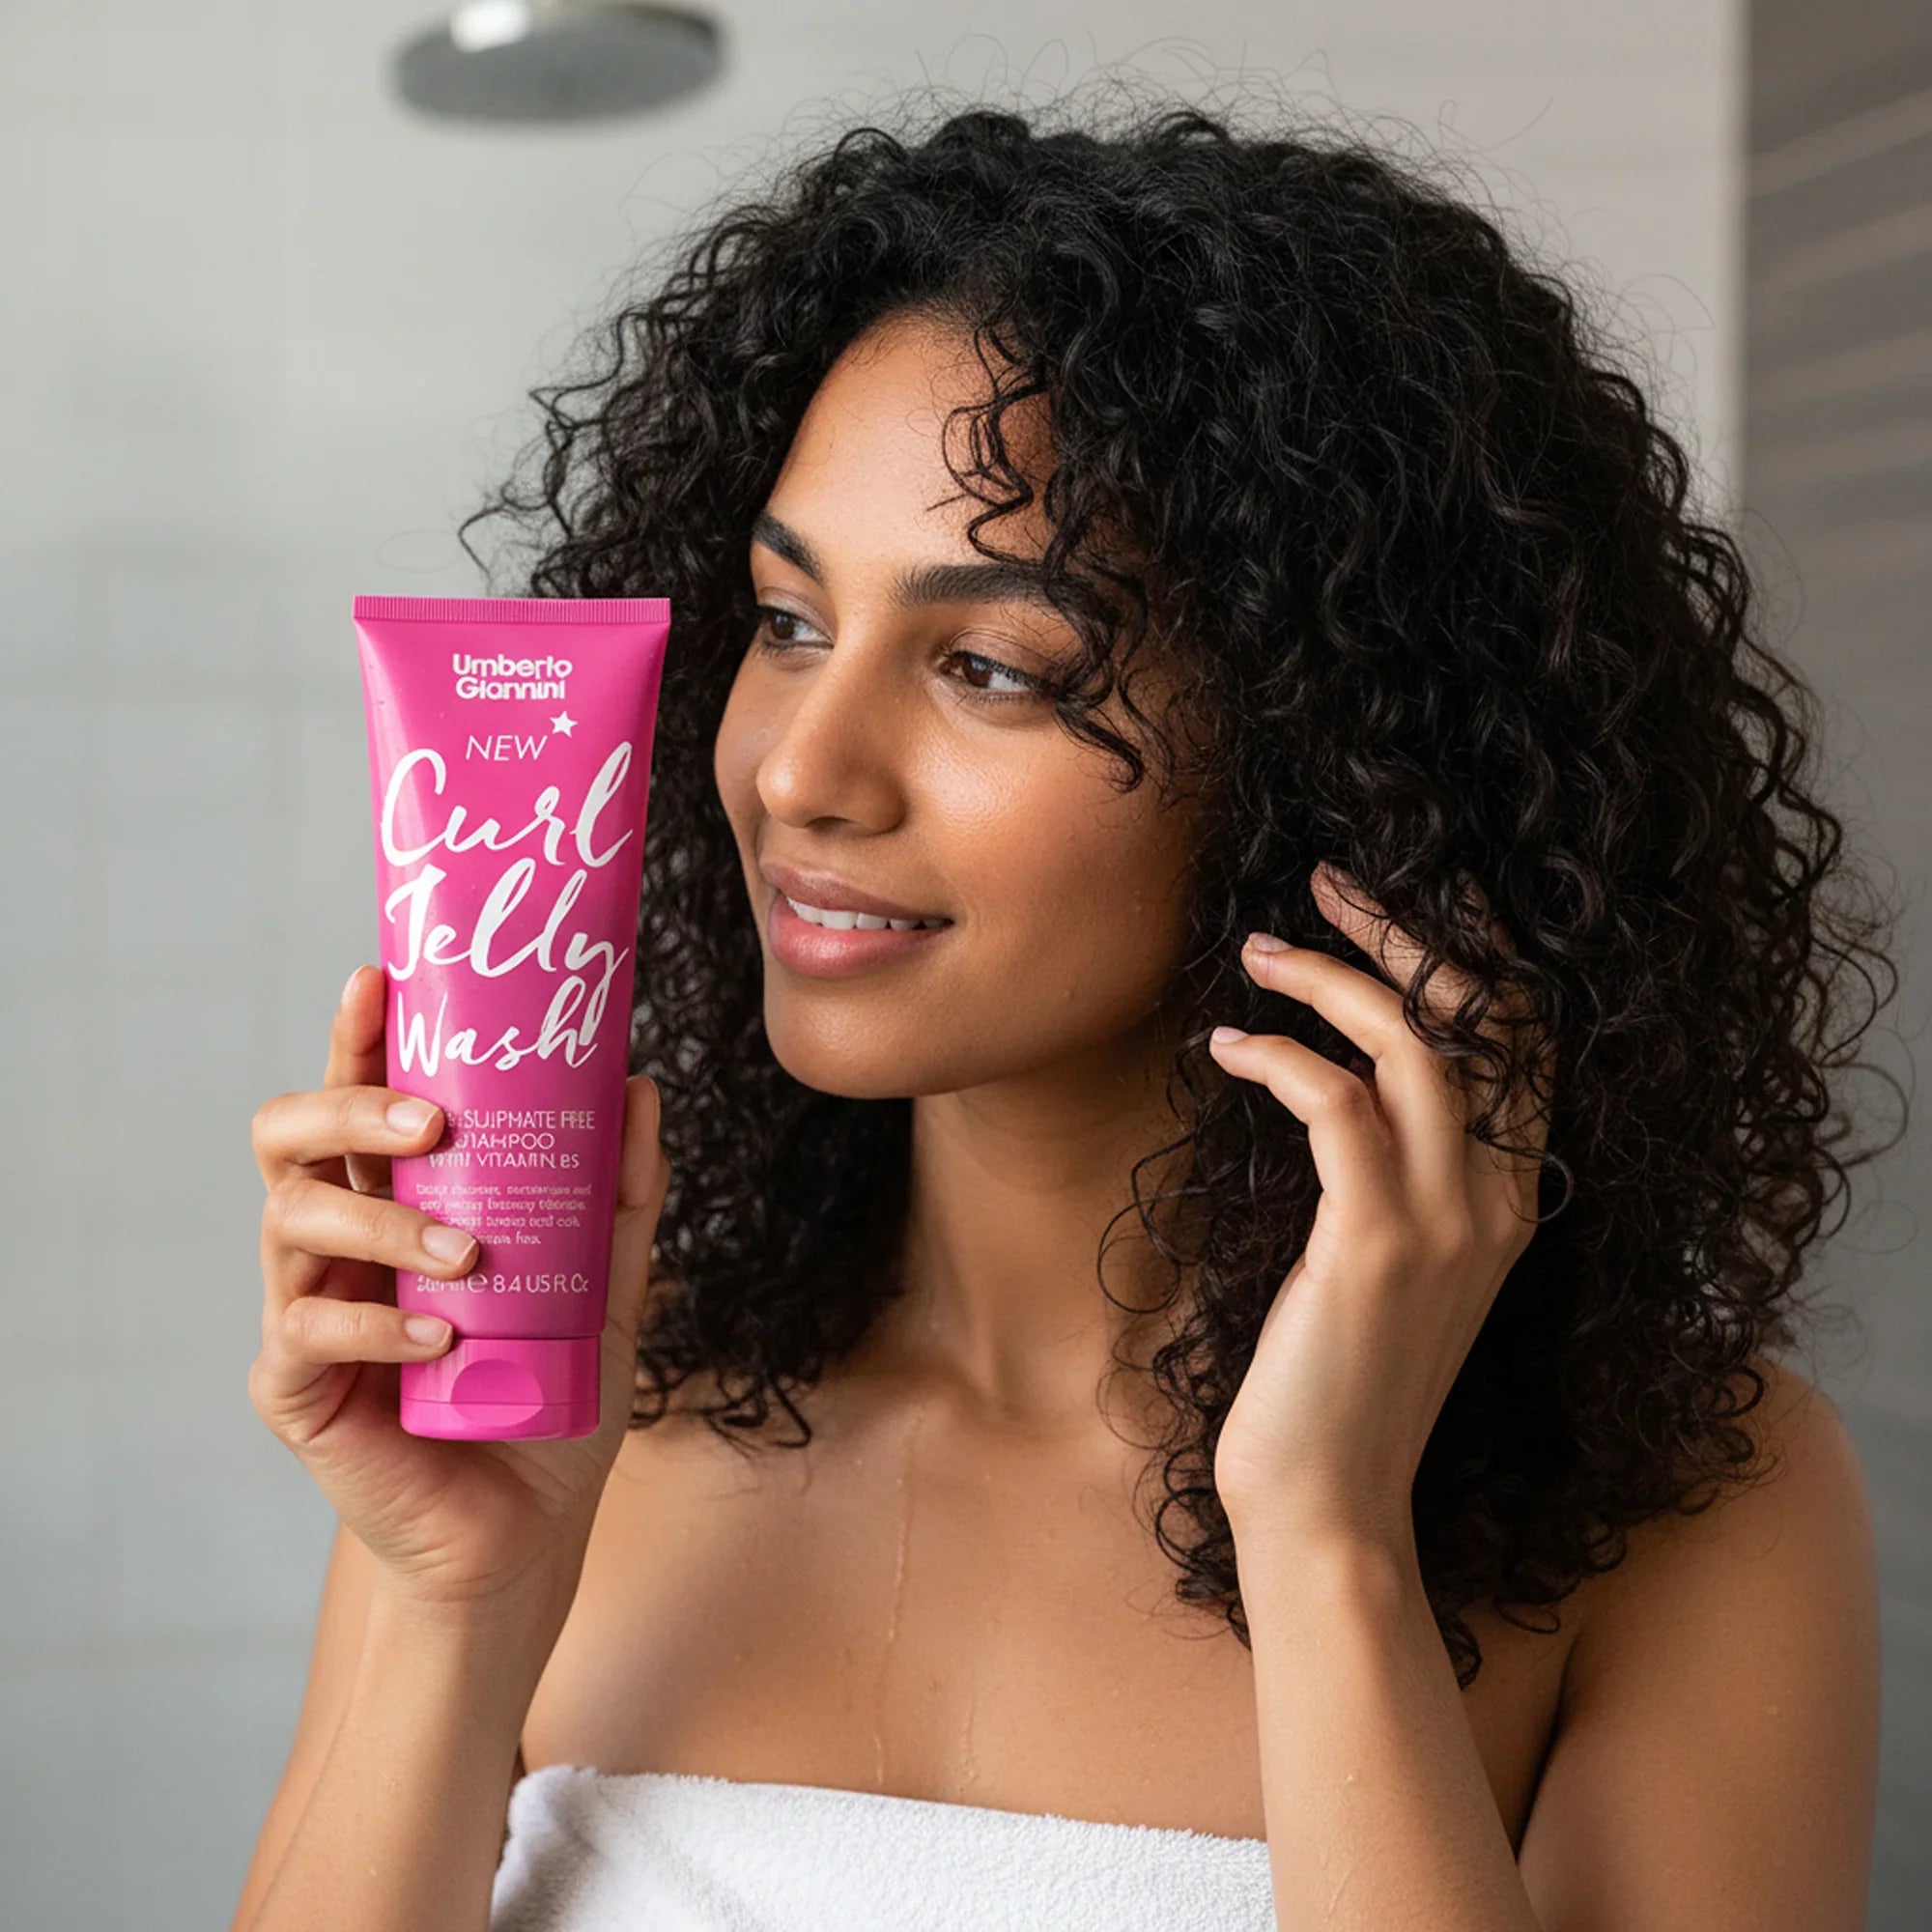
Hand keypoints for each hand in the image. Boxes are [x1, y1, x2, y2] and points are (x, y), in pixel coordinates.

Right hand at [247, 964, 672, 1621]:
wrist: (527, 1531)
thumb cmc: (547, 1396)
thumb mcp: (605, 1286)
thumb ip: (618, 1194)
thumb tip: (637, 1084)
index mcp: (396, 1201)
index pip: (357, 1100)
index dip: (357, 1037)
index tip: (379, 978)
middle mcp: (339, 1243)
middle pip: (290, 1135)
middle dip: (348, 1106)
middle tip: (429, 1119)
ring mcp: (307, 1311)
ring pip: (291, 1219)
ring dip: (382, 1220)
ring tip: (464, 1255)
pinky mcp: (295, 1388)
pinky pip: (305, 1331)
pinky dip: (375, 1324)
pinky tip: (435, 1339)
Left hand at [1206, 864, 1550, 1552]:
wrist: (1327, 1506)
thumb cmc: (1337, 1385)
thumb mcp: (1387, 1267)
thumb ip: (1392, 1182)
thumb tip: (1339, 1087)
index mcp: (1512, 1201)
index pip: (1524, 1041)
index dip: (1471, 954)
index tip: (1402, 900)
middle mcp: (1498, 1201)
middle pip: (1481, 1018)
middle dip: (1407, 931)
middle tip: (1327, 882)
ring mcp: (1446, 1222)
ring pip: (1413, 1044)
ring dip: (1331, 979)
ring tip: (1260, 954)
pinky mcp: (1373, 1243)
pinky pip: (1336, 1102)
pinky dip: (1280, 1055)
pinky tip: (1230, 1045)